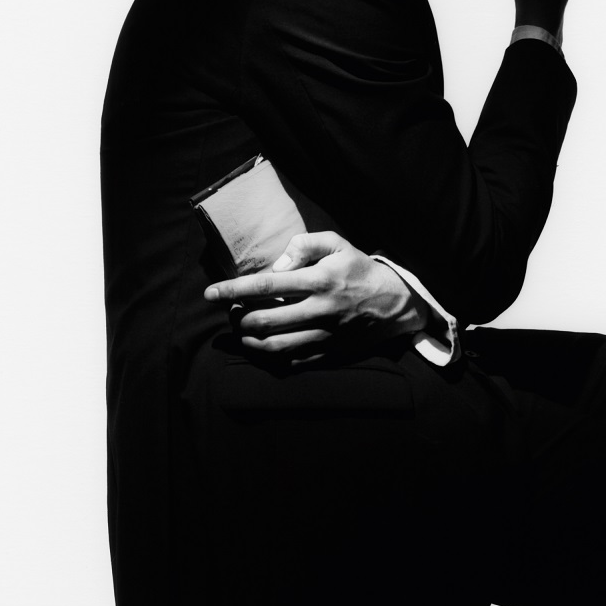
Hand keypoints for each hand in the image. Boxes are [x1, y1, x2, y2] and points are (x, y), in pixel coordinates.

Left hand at [203, 231, 428, 363]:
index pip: (265, 285)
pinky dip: (271, 357)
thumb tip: (276, 264)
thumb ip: (304, 245)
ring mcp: (324, 335)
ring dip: (250, 341)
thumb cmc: (359, 269)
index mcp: (319, 280)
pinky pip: (292, 362)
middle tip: (233, 313)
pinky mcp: (329, 353)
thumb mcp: (338, 244)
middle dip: (238, 318)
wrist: (395, 304)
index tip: (210, 294)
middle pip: (264, 320)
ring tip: (243, 331)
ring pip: (274, 346)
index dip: (233, 290)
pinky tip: (264, 346)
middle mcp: (319, 310)